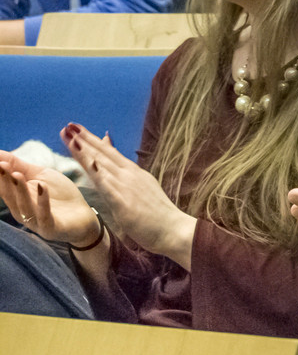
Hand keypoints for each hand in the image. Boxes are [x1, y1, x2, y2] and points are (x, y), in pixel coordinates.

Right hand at [0, 147, 98, 245]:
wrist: (83, 218)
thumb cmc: (59, 195)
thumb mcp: (40, 176)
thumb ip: (20, 167)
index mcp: (16, 200)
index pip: (4, 186)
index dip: (0, 175)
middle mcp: (22, 211)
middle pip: (10, 196)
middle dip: (4, 181)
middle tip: (1, 164)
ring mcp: (36, 221)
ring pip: (24, 205)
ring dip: (20, 190)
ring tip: (17, 174)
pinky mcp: (51, 228)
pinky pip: (44, 215)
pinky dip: (42, 201)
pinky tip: (42, 186)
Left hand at [65, 125, 195, 263]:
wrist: (174, 229)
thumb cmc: (157, 214)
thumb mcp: (142, 190)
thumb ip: (128, 179)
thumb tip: (117, 169)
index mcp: (133, 173)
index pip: (109, 153)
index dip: (92, 140)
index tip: (77, 129)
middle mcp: (130, 175)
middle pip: (103, 153)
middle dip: (85, 138)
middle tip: (68, 125)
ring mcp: (128, 186)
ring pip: (102, 164)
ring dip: (85, 150)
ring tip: (70, 136)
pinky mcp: (125, 201)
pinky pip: (108, 184)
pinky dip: (98, 171)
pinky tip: (88, 162)